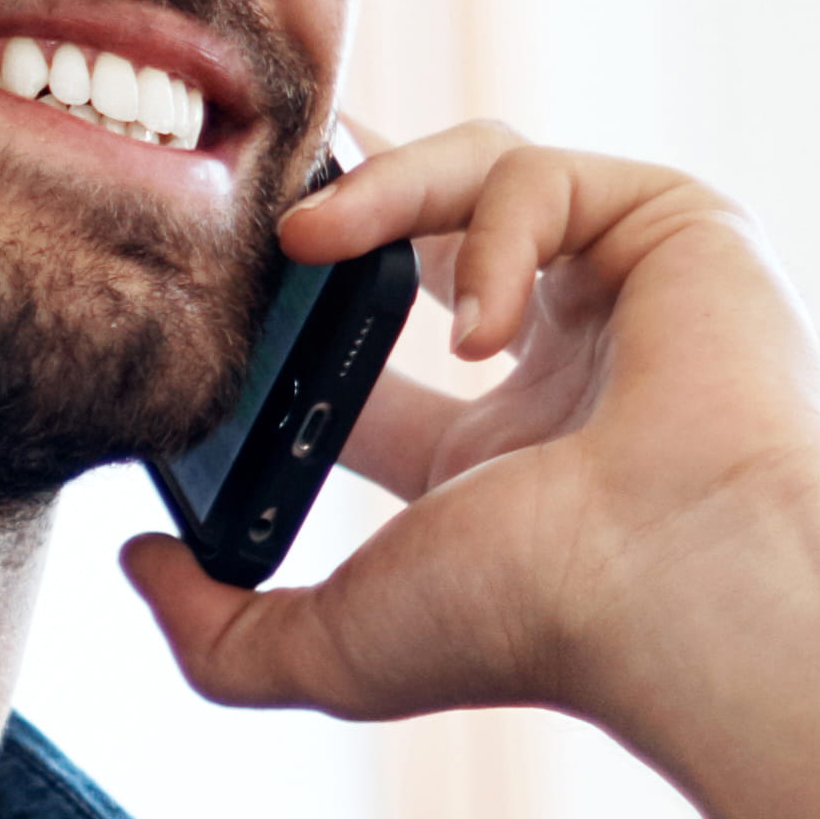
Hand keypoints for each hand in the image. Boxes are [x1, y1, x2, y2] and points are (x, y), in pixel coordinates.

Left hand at [116, 127, 819, 751]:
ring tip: (306, 240)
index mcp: (497, 453)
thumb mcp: (337, 648)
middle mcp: (565, 363)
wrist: (682, 586)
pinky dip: (489, 229)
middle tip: (245, 186)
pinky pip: (544, 174)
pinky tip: (475, 325)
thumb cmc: (540, 623)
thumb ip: (219, 630)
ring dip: (382, 196)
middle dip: (334, 191)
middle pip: (427, 225)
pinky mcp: (678, 226)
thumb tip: (137, 565)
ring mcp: (625, 290)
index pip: (367, 353)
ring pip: (478, 170)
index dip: (283, 312)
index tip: (207, 291)